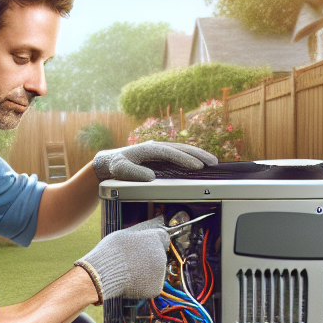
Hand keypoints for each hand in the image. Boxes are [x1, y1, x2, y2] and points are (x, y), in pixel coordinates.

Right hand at [74, 217, 170, 301]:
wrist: (103, 273)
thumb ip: (138, 237)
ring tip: (128, 273)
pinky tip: (131, 283)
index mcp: (154, 239)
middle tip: (132, 263)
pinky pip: (150, 286)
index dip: (155, 242)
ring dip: (145, 273)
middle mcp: (161, 255)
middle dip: (148, 259)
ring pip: (155, 272)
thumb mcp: (124, 236)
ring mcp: (160, 273)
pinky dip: (142, 286)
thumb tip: (141, 237)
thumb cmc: (110, 253)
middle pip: (158, 256)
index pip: (163, 238)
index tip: (149, 246)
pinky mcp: (156, 288)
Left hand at [92, 142, 217, 181]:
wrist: (109, 161)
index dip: (185, 159)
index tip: (197, 166)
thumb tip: (151, 177)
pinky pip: (178, 154)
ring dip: (197, 154)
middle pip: (181, 148)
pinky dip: (190, 157)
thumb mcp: (121, 170)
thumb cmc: (114, 165)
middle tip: (214, 162)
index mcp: (149, 148)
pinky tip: (199, 162)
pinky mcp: (160, 154)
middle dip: (198, 154)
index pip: (171, 153)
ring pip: (182, 149)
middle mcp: (156, 146)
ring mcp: (159, 149)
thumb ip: (133, 173)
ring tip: (213, 162)